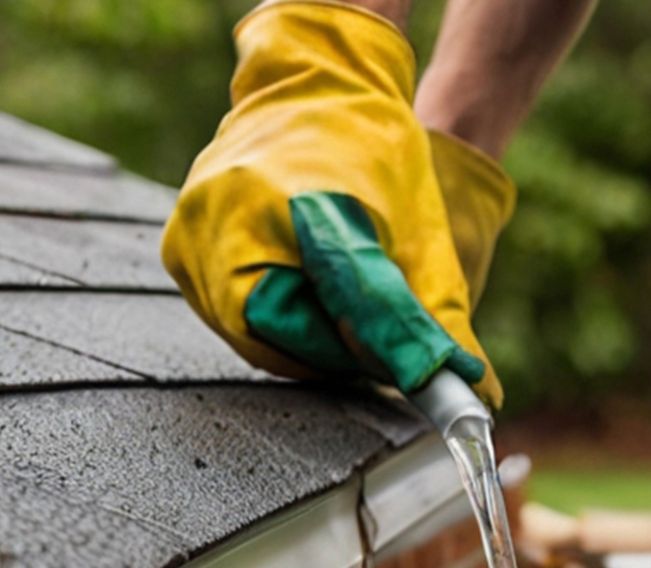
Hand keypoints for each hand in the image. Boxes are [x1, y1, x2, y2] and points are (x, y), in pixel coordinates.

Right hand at [161, 0, 508, 404]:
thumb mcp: (417, 238)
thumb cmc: (375, 155)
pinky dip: (278, 323)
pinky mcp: (179, 251)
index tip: (410, 376)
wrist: (318, 87)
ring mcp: (189, 235)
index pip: (326, 314)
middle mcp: (220, 218)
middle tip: (381, 350)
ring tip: (350, 317)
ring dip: (308, 341)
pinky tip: (313, 300)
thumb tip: (471, 397)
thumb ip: (431, 322)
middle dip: (336, 352)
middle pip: (278, 337)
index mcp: (283, 204)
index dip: (369, 355)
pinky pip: (232, 316)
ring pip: (254, 334)